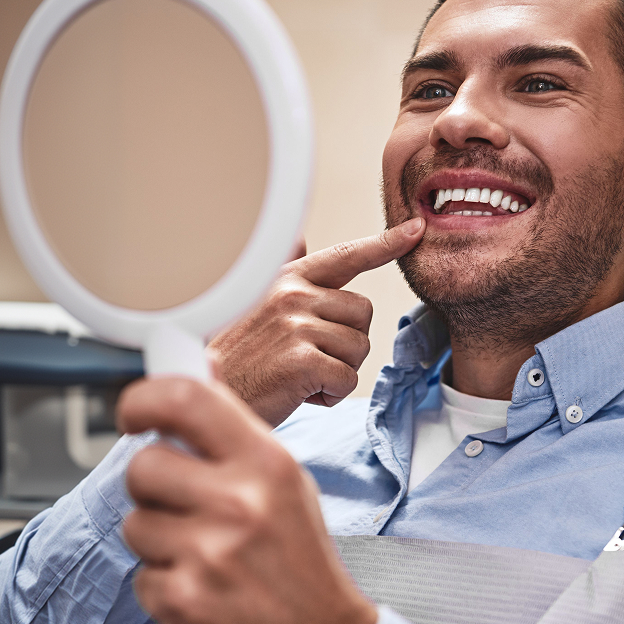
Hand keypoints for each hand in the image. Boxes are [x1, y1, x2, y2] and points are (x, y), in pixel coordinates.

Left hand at [120, 376, 377, 623]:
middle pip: (143, 466)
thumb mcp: (284, 478)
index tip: (135, 411)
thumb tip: (198, 372)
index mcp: (267, 463)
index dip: (144, 398)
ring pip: (135, 521)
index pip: (185, 399)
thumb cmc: (301, 556)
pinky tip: (202, 583)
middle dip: (153, 482)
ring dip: (158, 535)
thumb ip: (234, 429)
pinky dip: (164, 579)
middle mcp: (238, 502)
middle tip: (181, 498)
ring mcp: (208, 554)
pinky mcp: (182, 602)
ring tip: (203, 549)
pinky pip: (140, 573)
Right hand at [209, 217, 424, 425]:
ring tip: (301, 375)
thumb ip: (287, 277)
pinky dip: (331, 394)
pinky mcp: (302, 359)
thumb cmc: (238, 358)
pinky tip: (300, 392)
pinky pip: (348, 378)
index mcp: (287, 279)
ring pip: (360, 348)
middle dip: (348, 343)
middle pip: (363, 314)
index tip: (416, 228)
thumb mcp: (258, 306)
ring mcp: (296, 324)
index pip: (346, 255)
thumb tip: (299, 238)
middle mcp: (292, 293)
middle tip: (309, 357)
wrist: (208, 395)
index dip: (385, 242)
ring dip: (338, 370)